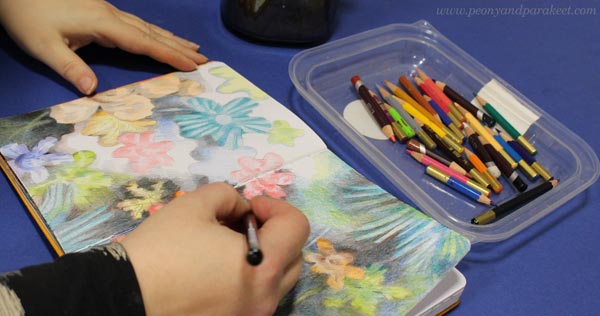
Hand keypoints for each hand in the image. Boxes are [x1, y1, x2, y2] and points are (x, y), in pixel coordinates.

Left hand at [0, 0, 207, 94]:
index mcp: (102, 24)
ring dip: (171, 39)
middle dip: (179, 47)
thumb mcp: (44, 46)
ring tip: (193, 49)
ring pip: (147, 28)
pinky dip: (155, 34)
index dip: (169, 54)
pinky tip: (160, 38)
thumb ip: (70, 68)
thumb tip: (93, 92)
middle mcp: (110, 16)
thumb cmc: (26, 16)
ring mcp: (107, 12)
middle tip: (205, 60)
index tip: (192, 65)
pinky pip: (137, 25)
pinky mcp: (101, 12)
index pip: (143, 42)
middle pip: (152, 33)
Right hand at [120, 182, 309, 315]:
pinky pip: (255, 298)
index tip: (248, 206)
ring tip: (225, 248)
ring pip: (276, 280)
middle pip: (293, 256)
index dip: (275, 207)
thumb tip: (242, 208)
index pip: (297, 227)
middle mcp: (265, 299)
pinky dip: (248, 279)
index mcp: (262, 266)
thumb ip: (229, 196)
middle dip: (274, 232)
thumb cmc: (160, 250)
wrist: (122, 298)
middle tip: (240, 223)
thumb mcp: (194, 205)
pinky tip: (216, 271)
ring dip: (263, 256)